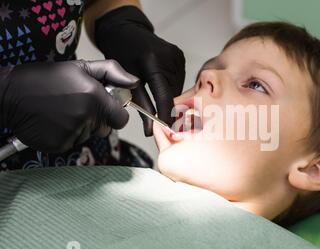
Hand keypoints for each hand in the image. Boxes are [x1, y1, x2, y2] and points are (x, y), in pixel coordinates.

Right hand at [0, 60, 138, 152]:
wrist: (11, 94)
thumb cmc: (46, 78)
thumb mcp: (80, 67)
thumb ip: (112, 72)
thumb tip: (135, 82)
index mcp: (94, 98)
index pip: (122, 119)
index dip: (115, 113)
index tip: (105, 107)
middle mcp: (85, 118)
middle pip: (105, 129)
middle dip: (97, 120)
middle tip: (78, 105)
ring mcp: (71, 133)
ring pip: (89, 136)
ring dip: (81, 127)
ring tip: (62, 112)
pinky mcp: (59, 145)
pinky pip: (73, 144)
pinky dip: (67, 136)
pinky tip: (54, 122)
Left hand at [95, 6, 185, 135]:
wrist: (125, 29)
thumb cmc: (121, 53)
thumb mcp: (124, 79)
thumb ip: (140, 104)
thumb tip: (149, 129)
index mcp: (152, 61)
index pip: (164, 95)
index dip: (166, 114)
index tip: (165, 129)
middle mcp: (169, 57)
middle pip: (172, 94)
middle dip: (165, 107)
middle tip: (156, 117)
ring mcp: (177, 56)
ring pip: (177, 89)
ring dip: (168, 97)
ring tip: (155, 96)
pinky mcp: (180, 56)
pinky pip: (178, 80)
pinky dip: (170, 87)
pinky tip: (160, 85)